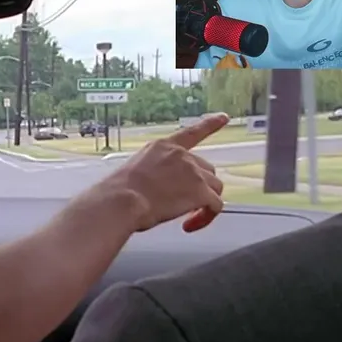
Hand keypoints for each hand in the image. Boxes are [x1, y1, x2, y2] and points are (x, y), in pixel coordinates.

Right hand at [100, 113, 228, 232]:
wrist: (121, 200)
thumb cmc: (119, 192)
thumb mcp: (135, 171)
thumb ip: (155, 174)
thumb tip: (160, 190)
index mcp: (162, 147)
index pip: (191, 133)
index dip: (210, 124)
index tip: (223, 118)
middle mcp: (181, 155)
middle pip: (206, 170)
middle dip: (200, 187)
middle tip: (184, 205)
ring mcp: (193, 172)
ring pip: (215, 188)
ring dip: (204, 203)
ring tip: (186, 216)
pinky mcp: (200, 191)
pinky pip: (215, 206)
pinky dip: (206, 217)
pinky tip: (190, 224)